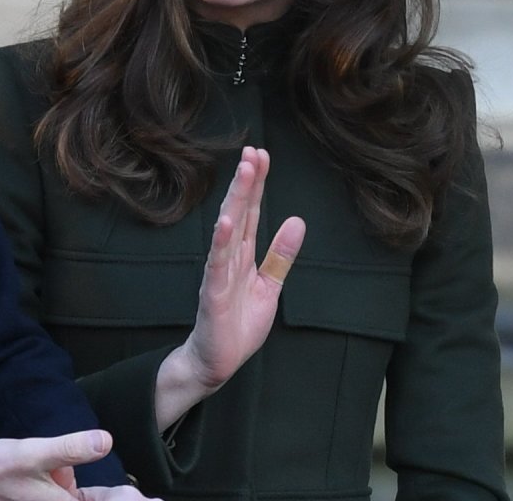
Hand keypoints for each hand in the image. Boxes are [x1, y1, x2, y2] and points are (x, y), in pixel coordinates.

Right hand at [0, 429, 158, 500]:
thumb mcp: (34, 452)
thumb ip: (70, 448)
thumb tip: (106, 441)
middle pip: (90, 499)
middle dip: (103, 491)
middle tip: (135, 489)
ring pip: (74, 496)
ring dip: (78, 482)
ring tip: (70, 476)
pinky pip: (62, 494)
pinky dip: (64, 482)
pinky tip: (58, 471)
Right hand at [155, 147, 304, 429]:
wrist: (217, 361)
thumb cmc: (239, 323)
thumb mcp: (270, 286)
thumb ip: (281, 254)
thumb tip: (298, 220)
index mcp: (243, 253)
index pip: (252, 210)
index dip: (257, 183)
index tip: (261, 154)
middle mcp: (229, 255)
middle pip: (239, 211)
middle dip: (246, 181)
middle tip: (253, 151)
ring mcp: (219, 271)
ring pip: (228, 228)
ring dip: (236, 199)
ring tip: (244, 173)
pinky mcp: (214, 292)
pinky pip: (217, 263)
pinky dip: (220, 241)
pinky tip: (225, 221)